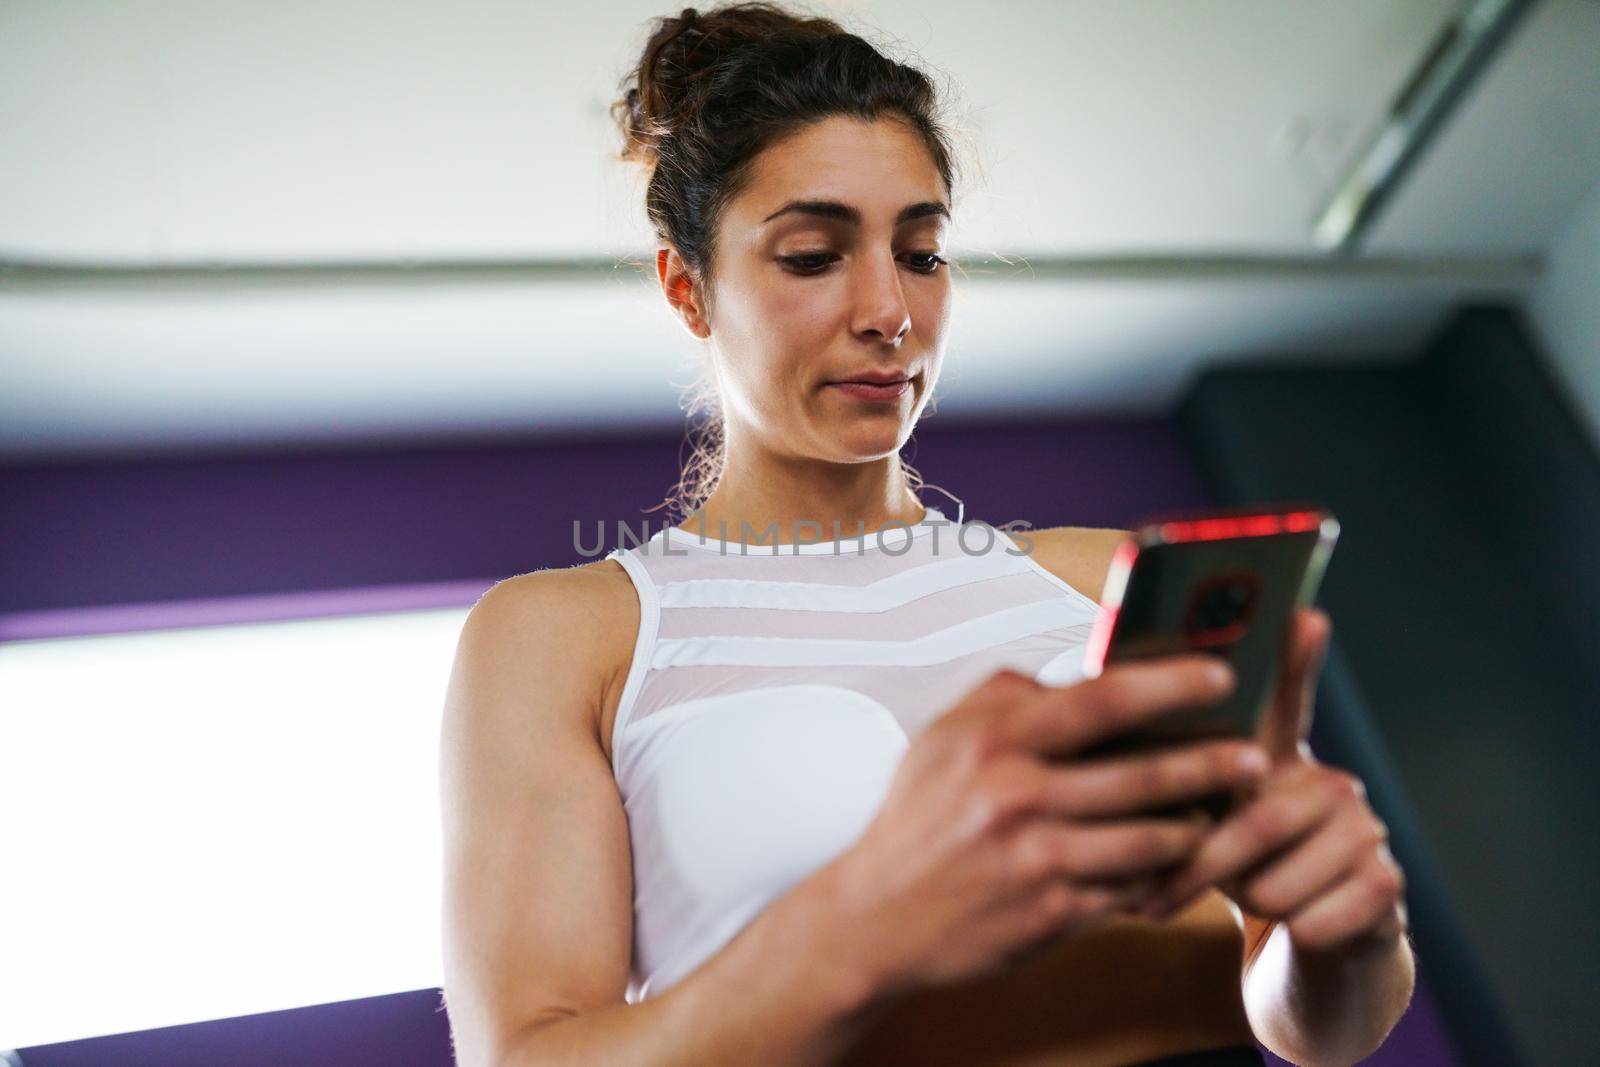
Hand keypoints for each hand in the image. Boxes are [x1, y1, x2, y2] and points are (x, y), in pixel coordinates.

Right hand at [820, 656, 1271, 999]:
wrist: (877, 916)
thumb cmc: (919, 818)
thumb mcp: (945, 737)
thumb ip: (1010, 695)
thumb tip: (1082, 666)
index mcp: (995, 740)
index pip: (1103, 699)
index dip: (1172, 683)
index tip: (1220, 674)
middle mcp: (1017, 797)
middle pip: (1145, 774)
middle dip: (1213, 764)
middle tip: (1256, 756)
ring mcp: (1037, 861)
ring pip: (1152, 840)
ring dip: (1196, 826)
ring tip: (1216, 813)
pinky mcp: (1052, 915)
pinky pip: (1131, 890)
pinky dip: (1159, 876)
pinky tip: (1172, 864)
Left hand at [1143, 608, 1408, 953]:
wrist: (1314, 933)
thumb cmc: (1244, 864)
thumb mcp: (1206, 821)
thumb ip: (1175, 784)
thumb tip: (1110, 743)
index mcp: (1279, 757)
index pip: (1289, 699)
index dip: (1294, 658)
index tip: (1302, 612)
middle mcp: (1330, 779)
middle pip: (1256, 820)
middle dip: (1198, 868)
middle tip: (1152, 897)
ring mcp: (1367, 827)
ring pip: (1278, 882)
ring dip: (1245, 906)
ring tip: (1240, 900)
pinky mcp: (1388, 882)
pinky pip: (1313, 920)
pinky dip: (1288, 934)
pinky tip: (1294, 925)